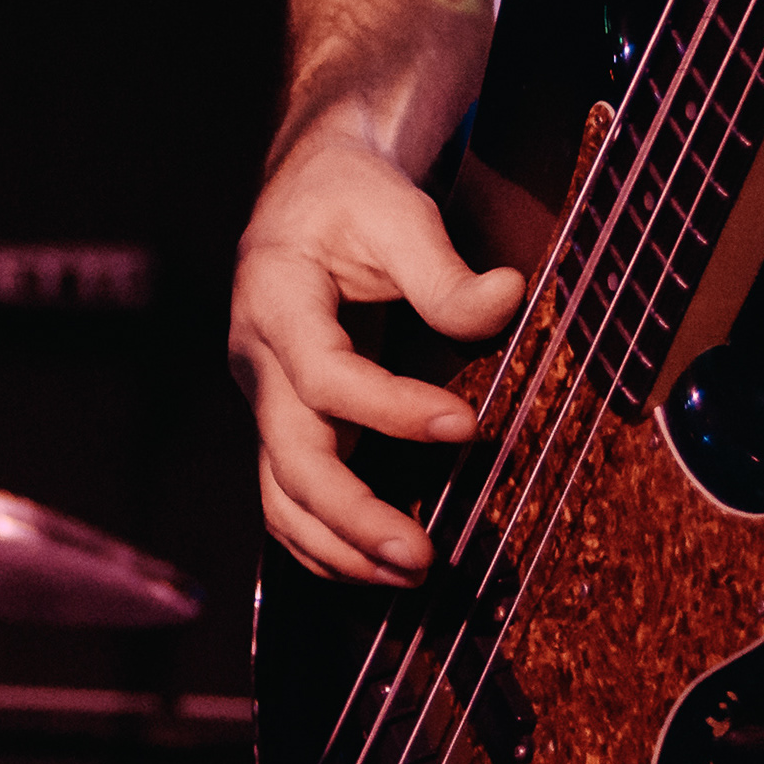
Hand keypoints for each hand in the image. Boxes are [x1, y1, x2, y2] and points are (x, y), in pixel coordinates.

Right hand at [228, 128, 526, 585]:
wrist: (315, 187)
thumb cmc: (354, 192)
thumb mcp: (396, 208)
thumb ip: (443, 267)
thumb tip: (506, 298)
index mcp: (274, 295)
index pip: (324, 373)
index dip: (389, 410)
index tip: (465, 425)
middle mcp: (256, 358)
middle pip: (290, 456)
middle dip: (353, 517)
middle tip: (425, 558)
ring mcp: (266, 398)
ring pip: (282, 495)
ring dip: (342, 548)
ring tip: (416, 576)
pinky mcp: (286, 421)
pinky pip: (290, 500)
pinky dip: (329, 545)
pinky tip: (380, 569)